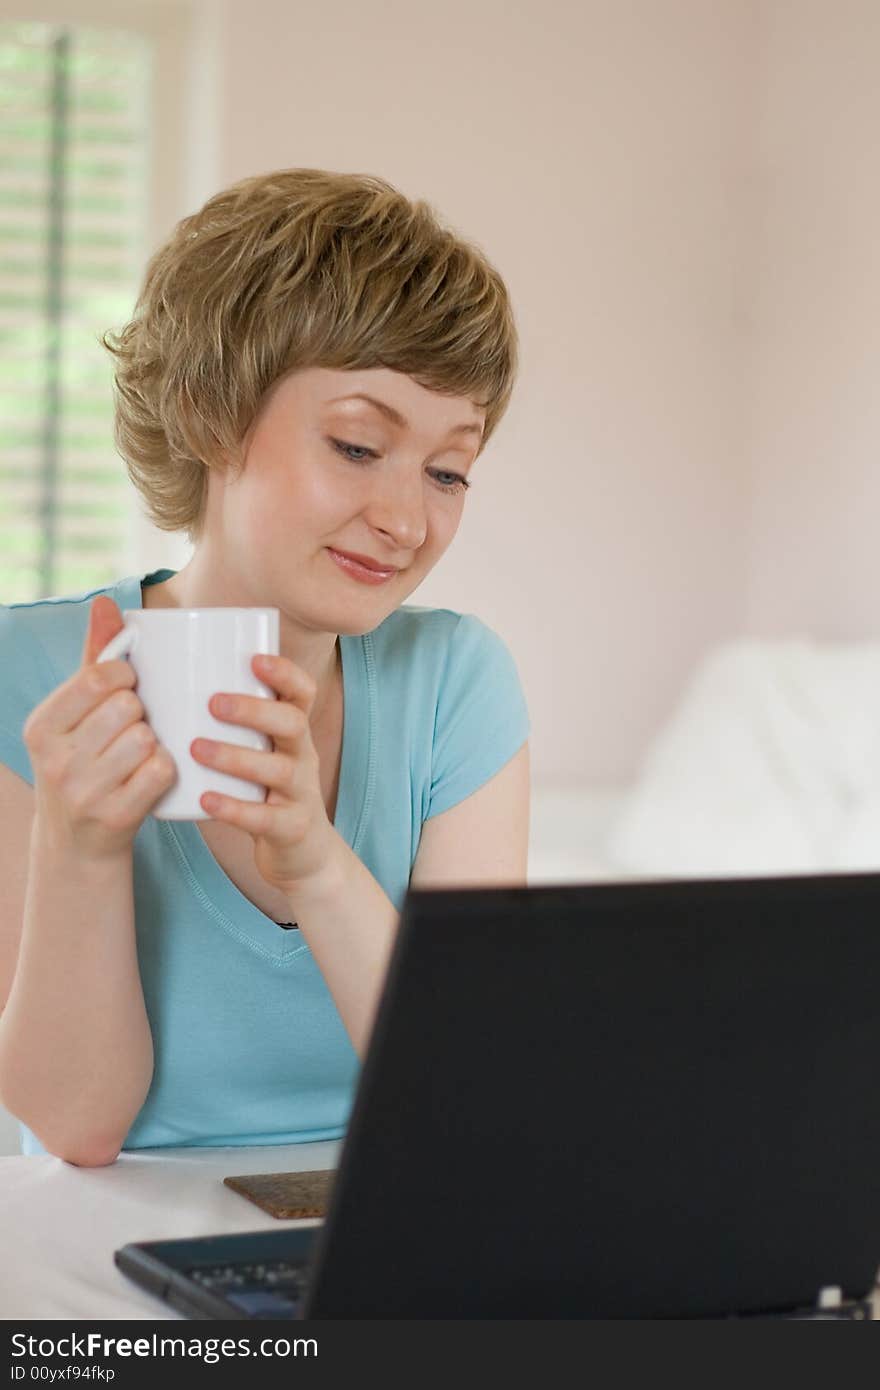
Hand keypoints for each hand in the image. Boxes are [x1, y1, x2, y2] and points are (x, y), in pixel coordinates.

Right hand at [24, 596, 176, 859]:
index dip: (126, 675)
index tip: (128, 686)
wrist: (75, 843)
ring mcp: (83, 791)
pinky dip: (165, 768)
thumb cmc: (82, 761)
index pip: (97, 678)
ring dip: (154, 741)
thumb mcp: (74, 714)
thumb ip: (93, 658)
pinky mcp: (115, 816)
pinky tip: (152, 774)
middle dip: (140, 712)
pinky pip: (160, 770)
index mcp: (40, 726)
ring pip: (145, 737)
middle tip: (133, 727)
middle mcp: (54, 759)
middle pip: (127, 707)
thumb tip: (107, 602)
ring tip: (140, 752)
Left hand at [191, 653, 337, 894]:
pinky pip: (266, 818)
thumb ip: (227, 723)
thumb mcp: (259, 751)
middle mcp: (303, 757)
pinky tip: (206, 801)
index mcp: (293, 732)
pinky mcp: (292, 829)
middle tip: (212, 703)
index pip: (303, 693)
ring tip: (196, 749)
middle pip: (293, 724)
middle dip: (254, 710)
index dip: (285, 673)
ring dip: (236, 756)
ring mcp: (300, 794)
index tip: (255, 659)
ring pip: (279, 769)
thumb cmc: (264, 790)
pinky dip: (235, 808)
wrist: (301, 854)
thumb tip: (165, 677)